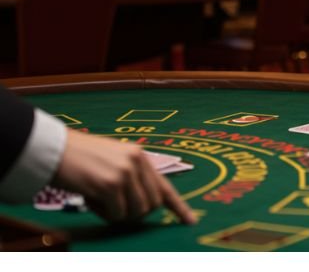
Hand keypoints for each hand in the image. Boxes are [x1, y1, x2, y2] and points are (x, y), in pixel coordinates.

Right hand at [53, 129, 196, 224]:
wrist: (54, 149)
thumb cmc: (80, 159)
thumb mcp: (113, 161)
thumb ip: (132, 177)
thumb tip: (145, 205)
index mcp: (140, 156)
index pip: (165, 186)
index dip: (179, 207)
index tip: (190, 221)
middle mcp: (137, 162)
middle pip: (152, 205)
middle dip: (136, 213)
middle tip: (113, 207)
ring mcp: (125, 173)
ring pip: (136, 212)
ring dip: (118, 214)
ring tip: (99, 199)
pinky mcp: (110, 185)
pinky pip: (117, 214)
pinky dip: (104, 214)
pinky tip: (90, 199)